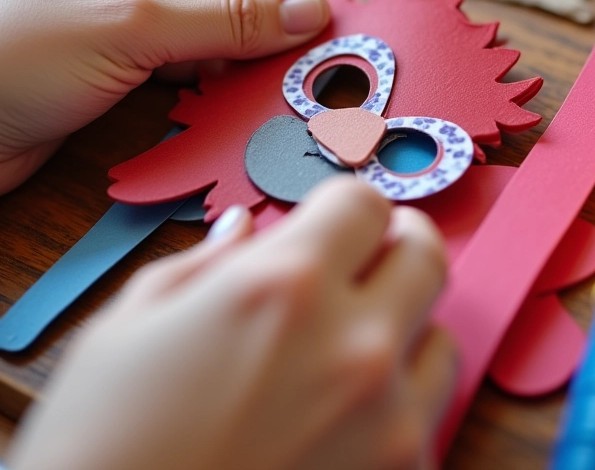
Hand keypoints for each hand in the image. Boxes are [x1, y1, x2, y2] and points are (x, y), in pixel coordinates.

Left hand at [0, 0, 327, 192]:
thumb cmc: (11, 50)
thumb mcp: (134, 24)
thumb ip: (229, 19)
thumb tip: (305, 14)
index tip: (310, 12)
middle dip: (257, 10)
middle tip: (300, 48)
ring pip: (204, 10)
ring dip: (238, 42)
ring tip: (272, 71)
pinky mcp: (114, 43)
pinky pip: (182, 45)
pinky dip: (210, 66)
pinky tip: (231, 86)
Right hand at [7, 178, 455, 469]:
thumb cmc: (100, 446)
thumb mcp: (129, 327)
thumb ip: (205, 262)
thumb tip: (246, 229)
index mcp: (284, 285)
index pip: (364, 202)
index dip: (345, 204)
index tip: (332, 219)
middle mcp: (354, 343)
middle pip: (425, 252)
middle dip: (396, 242)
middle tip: (367, 256)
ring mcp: (387, 418)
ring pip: (441, 332)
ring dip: (405, 322)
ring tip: (353, 340)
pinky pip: (430, 411)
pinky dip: (401, 395)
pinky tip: (350, 407)